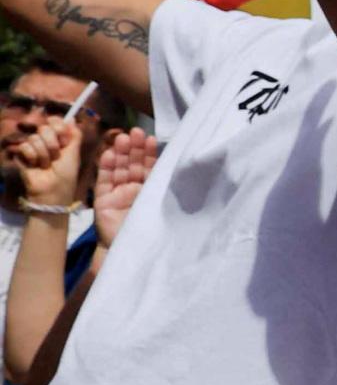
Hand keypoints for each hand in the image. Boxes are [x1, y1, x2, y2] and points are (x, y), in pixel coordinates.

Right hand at [7, 122, 84, 209]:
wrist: (52, 190)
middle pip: (44, 128)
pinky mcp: (21, 155)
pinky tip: (35, 165)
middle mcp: (45, 141)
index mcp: (59, 139)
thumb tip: (72, 118)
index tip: (63, 137)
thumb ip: (75, 135)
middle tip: (56, 156)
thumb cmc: (66, 174)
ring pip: (35, 138)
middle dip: (53, 143)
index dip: (58, 126)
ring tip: (46, 164)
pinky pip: (25, 146)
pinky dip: (33, 157)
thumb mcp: (74, 153)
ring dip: (44, 154)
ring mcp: (32, 147)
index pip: (54, 121)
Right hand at [91, 130, 156, 244]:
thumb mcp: (163, 205)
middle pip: (133, 165)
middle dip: (134, 148)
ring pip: (118, 169)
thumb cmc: (153, 231)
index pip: (149, 168)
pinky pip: (104, 181)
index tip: (151, 138)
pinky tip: (109, 154)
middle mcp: (134, 190)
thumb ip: (167, 187)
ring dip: (120, 153)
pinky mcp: (103, 201)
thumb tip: (184, 166)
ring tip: (124, 138)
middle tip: (136, 132)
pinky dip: (106, 168)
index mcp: (151, 191)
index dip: (149, 153)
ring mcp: (118, 194)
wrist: (133, 252)